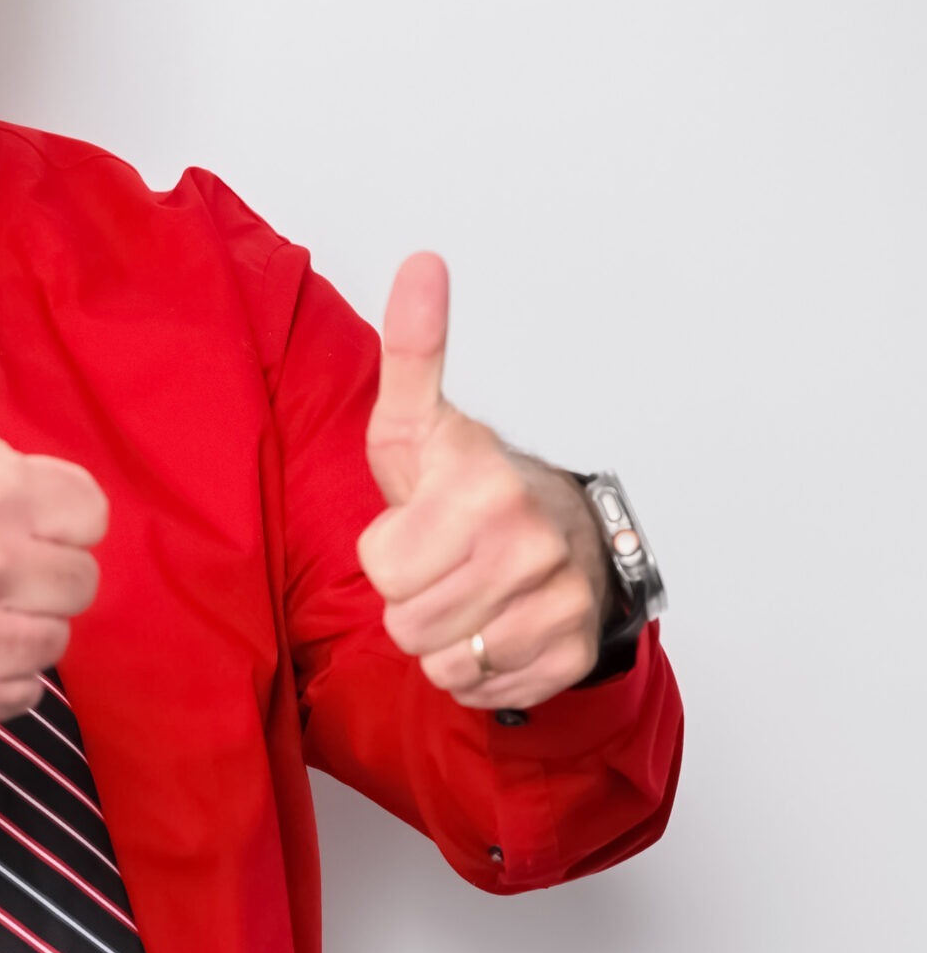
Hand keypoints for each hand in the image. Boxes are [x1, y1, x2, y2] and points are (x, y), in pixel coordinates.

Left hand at [357, 253, 610, 710]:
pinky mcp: (571, 652)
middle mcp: (531, 542)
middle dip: (411, 602)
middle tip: (443, 565)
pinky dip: (477, 671)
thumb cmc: (469, 485)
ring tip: (466, 594)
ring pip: (443, 662)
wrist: (565, 536)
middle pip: (407, 623)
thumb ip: (412, 351)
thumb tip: (421, 262)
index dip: (387, 554)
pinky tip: (494, 625)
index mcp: (485, 486)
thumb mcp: (422, 423)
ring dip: (442, 639)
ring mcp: (559, 600)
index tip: (420, 525)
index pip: (382, 568)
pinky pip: (482, 690)